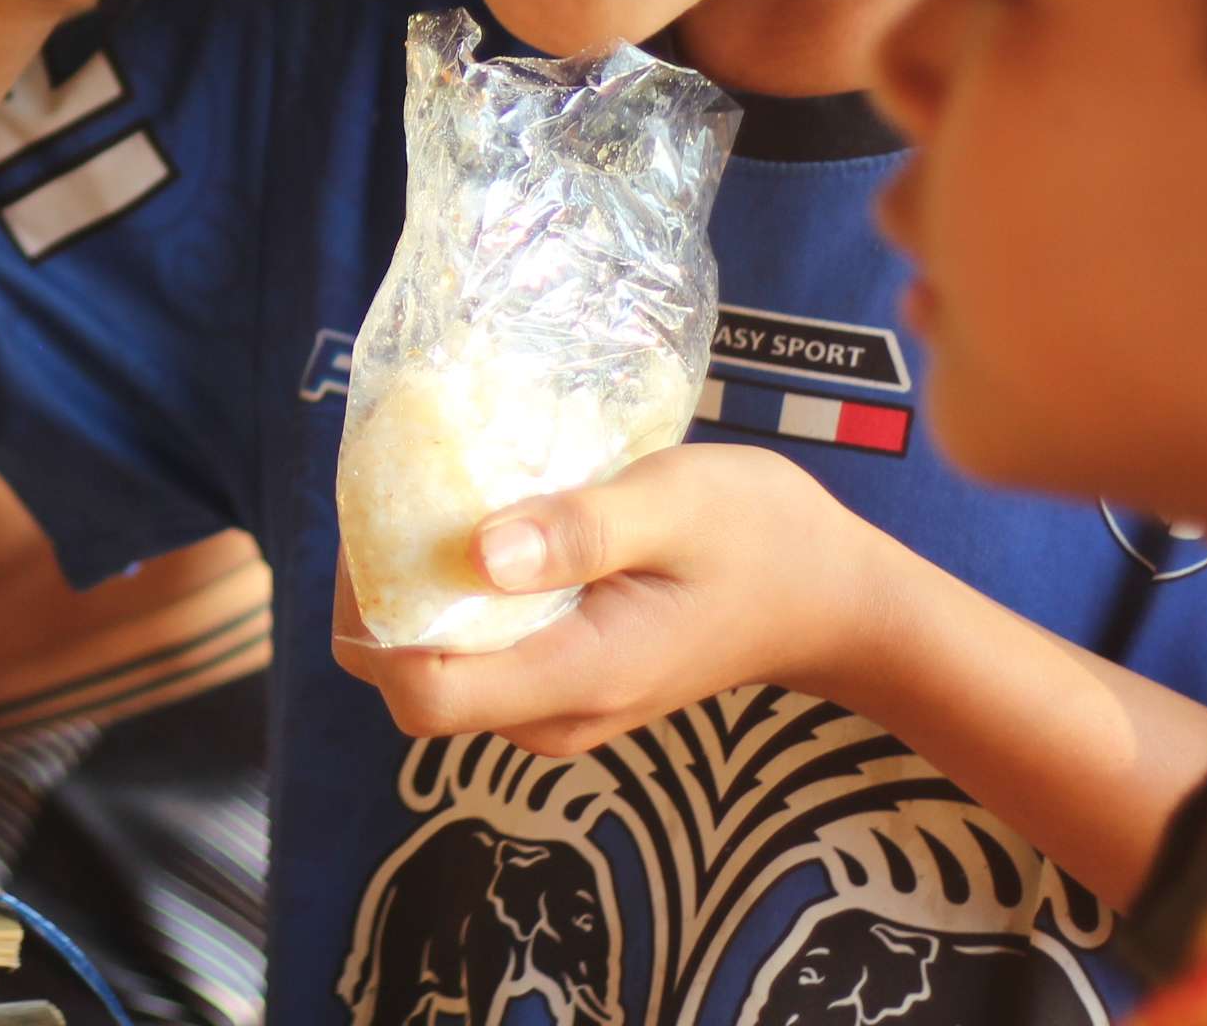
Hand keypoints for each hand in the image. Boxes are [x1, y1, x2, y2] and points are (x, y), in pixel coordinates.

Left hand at [333, 444, 888, 757]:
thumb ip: (579, 530)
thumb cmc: (760, 538)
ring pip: (435, 667)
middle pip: (409, 682)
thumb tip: (476, 552)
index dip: (375, 617)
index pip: (423, 693)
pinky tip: (473, 527)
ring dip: (414, 591)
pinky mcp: (561, 682)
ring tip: (433, 498)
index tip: (383, 528)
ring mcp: (557, 706)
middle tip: (397, 494)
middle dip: (380, 595)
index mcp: (578, 675)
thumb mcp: (676, 504)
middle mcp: (555, 712)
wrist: (831, 598)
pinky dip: (453, 597)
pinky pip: (473, 653)